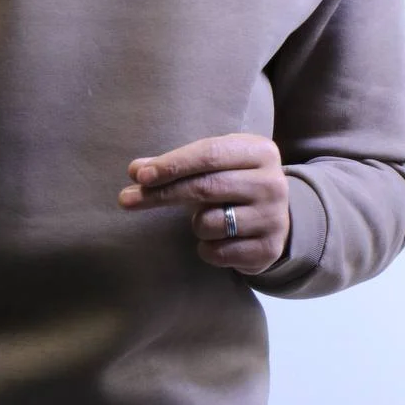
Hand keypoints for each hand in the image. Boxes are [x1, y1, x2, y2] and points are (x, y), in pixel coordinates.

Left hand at [119, 134, 290, 274]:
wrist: (278, 219)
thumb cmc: (234, 185)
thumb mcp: (214, 166)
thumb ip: (175, 167)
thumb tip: (135, 170)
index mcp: (260, 152)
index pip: (208, 154)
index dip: (171, 165)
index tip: (139, 176)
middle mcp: (272, 183)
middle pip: (205, 188)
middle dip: (161, 195)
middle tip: (126, 200)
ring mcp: (273, 218)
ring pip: (209, 223)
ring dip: (195, 224)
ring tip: (207, 219)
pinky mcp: (267, 249)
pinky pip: (217, 252)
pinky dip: (206, 248)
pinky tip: (218, 240)